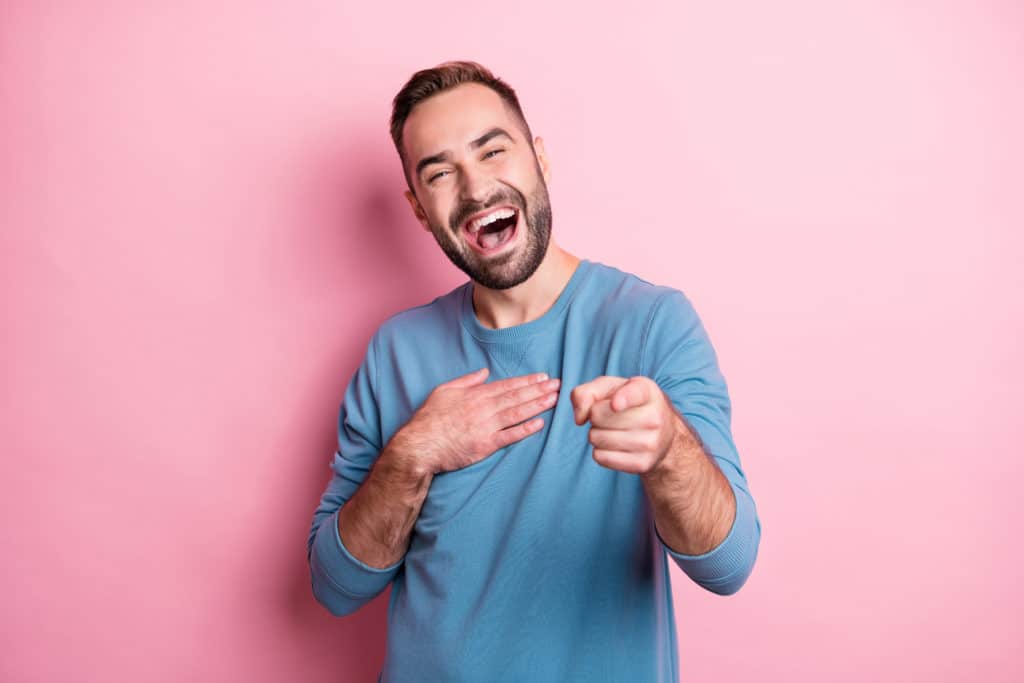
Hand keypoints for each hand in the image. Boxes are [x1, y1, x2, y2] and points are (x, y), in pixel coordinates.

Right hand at [394, 367, 559, 474]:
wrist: (420, 445)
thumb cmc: (429, 418)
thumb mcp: (444, 391)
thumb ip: (466, 380)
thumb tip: (483, 372)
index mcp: (475, 394)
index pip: (507, 385)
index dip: (527, 381)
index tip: (543, 377)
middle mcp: (483, 408)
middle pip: (517, 397)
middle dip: (539, 390)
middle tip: (559, 386)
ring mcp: (486, 427)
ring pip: (517, 413)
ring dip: (538, 406)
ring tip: (554, 400)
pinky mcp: (485, 445)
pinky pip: (510, 436)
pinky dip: (526, 429)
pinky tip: (540, 423)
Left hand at [570, 375, 680, 474]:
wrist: (664, 434)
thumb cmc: (629, 405)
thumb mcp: (610, 388)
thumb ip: (586, 392)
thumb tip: (579, 418)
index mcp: (647, 391)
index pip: (633, 394)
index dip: (622, 399)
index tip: (615, 405)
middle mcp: (654, 417)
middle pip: (598, 416)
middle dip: (595, 416)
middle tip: (610, 416)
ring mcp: (650, 443)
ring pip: (596, 438)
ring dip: (597, 434)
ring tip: (613, 430)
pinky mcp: (642, 464)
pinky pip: (600, 457)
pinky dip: (600, 451)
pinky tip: (615, 445)